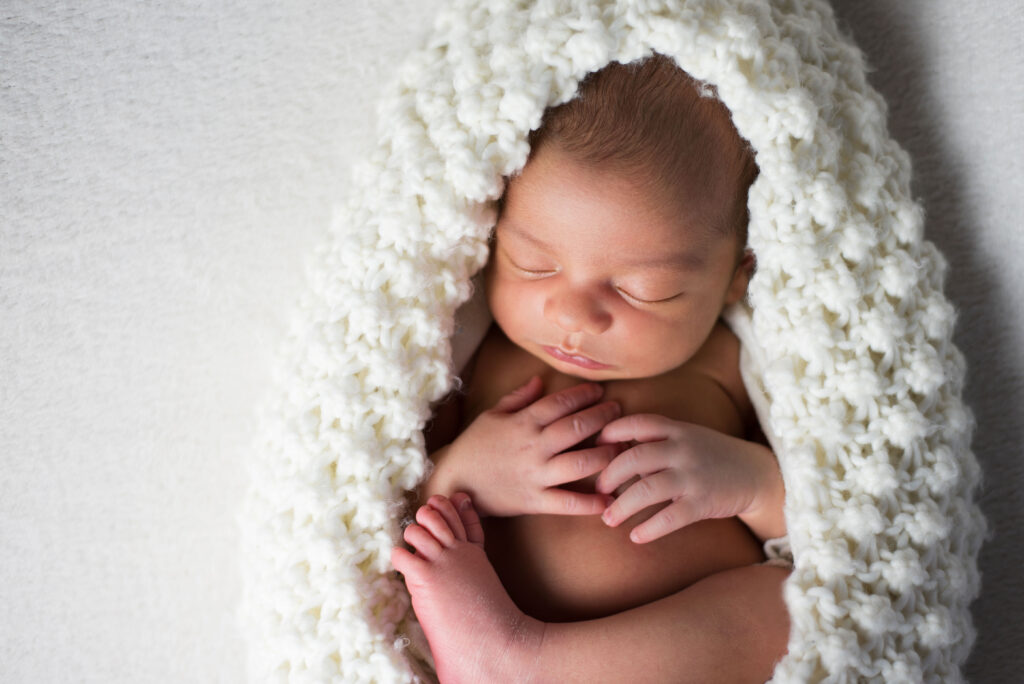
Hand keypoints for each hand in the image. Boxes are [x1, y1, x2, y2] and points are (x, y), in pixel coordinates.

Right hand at [427, 376, 623, 517]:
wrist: (453, 482)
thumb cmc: (474, 446)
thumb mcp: (492, 415)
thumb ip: (518, 397)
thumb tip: (540, 380)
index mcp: (523, 422)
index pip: (560, 403)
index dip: (584, 394)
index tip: (601, 390)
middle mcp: (533, 446)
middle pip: (576, 428)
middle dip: (603, 417)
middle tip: (620, 412)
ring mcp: (535, 474)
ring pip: (579, 463)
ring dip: (605, 455)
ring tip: (622, 448)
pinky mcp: (534, 501)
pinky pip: (566, 503)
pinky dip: (589, 504)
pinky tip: (609, 501)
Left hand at [594, 414, 783, 542]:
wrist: (758, 474)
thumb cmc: (712, 456)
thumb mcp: (686, 438)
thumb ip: (655, 443)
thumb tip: (614, 455)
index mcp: (677, 429)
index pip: (638, 423)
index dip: (612, 432)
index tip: (594, 446)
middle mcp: (683, 449)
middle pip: (635, 457)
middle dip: (610, 475)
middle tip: (599, 490)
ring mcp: (694, 475)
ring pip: (647, 489)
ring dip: (622, 506)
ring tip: (608, 519)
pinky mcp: (704, 502)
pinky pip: (670, 517)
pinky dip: (649, 529)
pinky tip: (635, 537)